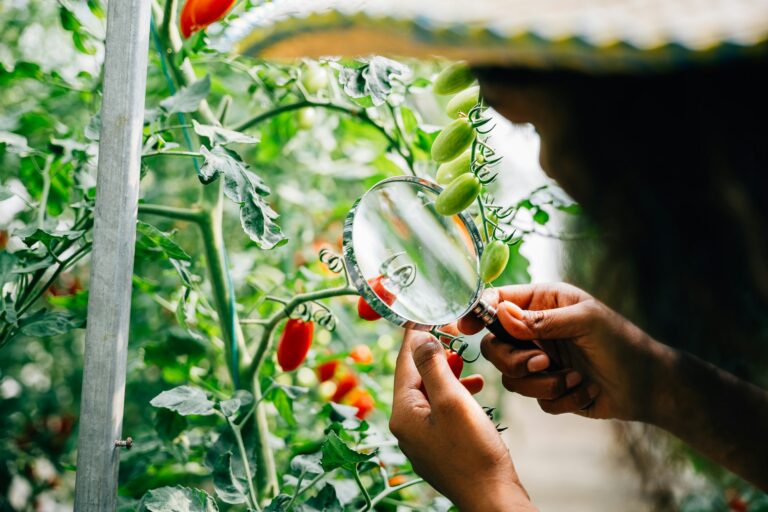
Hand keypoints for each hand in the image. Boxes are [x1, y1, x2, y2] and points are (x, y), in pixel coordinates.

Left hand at [390, 329, 535, 510]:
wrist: (492, 498)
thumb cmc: (474, 452)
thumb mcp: (452, 400)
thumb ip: (433, 366)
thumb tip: (419, 339)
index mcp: (403, 413)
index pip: (404, 364)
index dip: (413, 336)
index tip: (418, 313)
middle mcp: (406, 427)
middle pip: (415, 378)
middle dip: (432, 354)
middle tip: (447, 330)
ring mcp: (422, 439)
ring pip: (430, 394)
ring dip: (446, 373)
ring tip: (462, 358)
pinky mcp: (439, 447)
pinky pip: (440, 411)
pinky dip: (454, 394)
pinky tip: (473, 388)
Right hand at [459, 283, 671, 421]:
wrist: (648, 386)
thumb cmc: (621, 343)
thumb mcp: (585, 321)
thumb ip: (541, 320)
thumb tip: (500, 313)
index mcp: (542, 303)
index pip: (498, 303)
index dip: (477, 313)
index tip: (464, 326)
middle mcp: (535, 330)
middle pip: (494, 346)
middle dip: (516, 360)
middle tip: (542, 363)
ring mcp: (539, 360)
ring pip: (511, 377)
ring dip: (543, 383)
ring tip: (574, 378)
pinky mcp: (548, 388)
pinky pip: (533, 398)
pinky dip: (560, 397)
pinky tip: (585, 389)